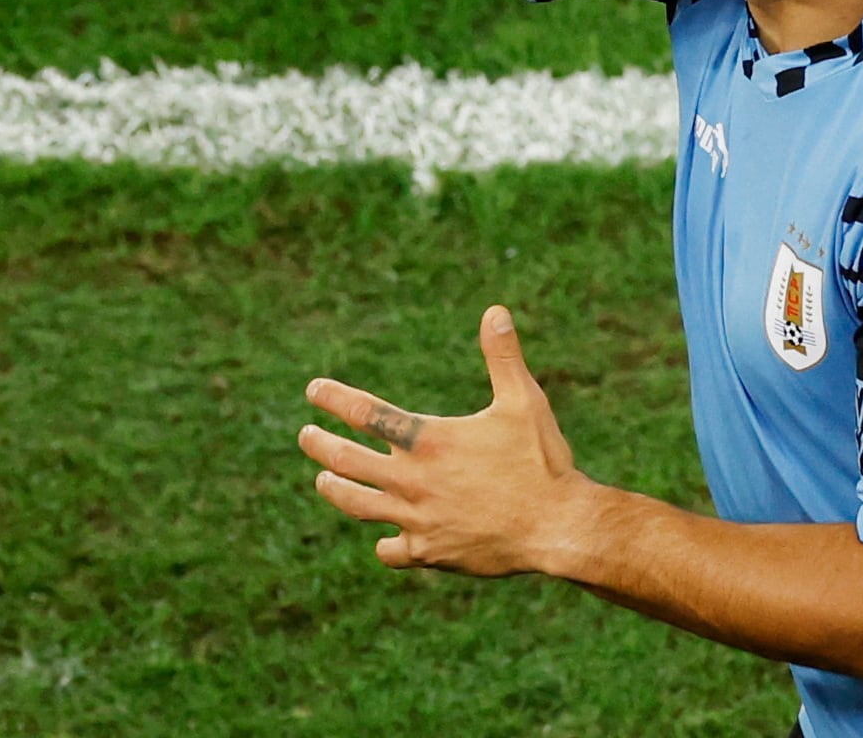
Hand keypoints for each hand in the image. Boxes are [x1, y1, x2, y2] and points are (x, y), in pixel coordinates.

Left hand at [299, 306, 592, 575]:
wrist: (557, 527)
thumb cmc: (542, 461)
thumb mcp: (523, 401)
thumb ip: (502, 357)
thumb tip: (496, 311)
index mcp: (428, 440)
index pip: (364, 413)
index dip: (334, 399)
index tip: (314, 390)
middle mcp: (412, 480)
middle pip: (345, 460)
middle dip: (320, 445)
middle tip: (305, 436)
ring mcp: (416, 519)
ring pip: (357, 505)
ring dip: (335, 489)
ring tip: (323, 481)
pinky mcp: (429, 552)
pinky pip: (392, 550)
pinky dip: (386, 544)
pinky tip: (385, 539)